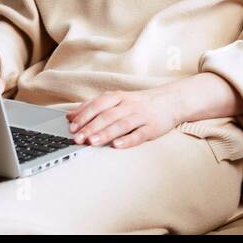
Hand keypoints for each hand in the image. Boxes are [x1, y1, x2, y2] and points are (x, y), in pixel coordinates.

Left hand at [65, 87, 181, 149]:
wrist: (172, 100)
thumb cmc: (140, 102)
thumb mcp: (117, 99)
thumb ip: (94, 106)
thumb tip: (70, 115)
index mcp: (119, 96)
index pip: (98, 104)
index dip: (84, 114)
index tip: (71, 126)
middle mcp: (129, 105)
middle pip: (107, 115)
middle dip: (91, 127)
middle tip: (77, 138)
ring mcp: (141, 116)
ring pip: (121, 124)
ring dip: (105, 133)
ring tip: (91, 142)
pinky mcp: (152, 128)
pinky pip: (139, 134)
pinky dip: (128, 140)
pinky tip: (117, 146)